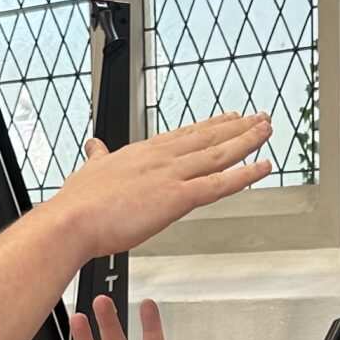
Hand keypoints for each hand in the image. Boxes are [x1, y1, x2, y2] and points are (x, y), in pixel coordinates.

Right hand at [52, 113, 273, 256]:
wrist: (71, 222)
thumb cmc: (77, 205)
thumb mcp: (88, 171)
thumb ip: (98, 157)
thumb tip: (94, 146)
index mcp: (142, 153)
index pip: (184, 135)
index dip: (210, 126)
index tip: (228, 119)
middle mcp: (161, 158)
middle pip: (208, 138)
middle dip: (237, 127)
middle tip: (259, 117)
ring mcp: (171, 175)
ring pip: (219, 155)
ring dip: (248, 141)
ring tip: (268, 131)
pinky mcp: (177, 198)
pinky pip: (219, 184)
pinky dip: (245, 175)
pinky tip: (263, 167)